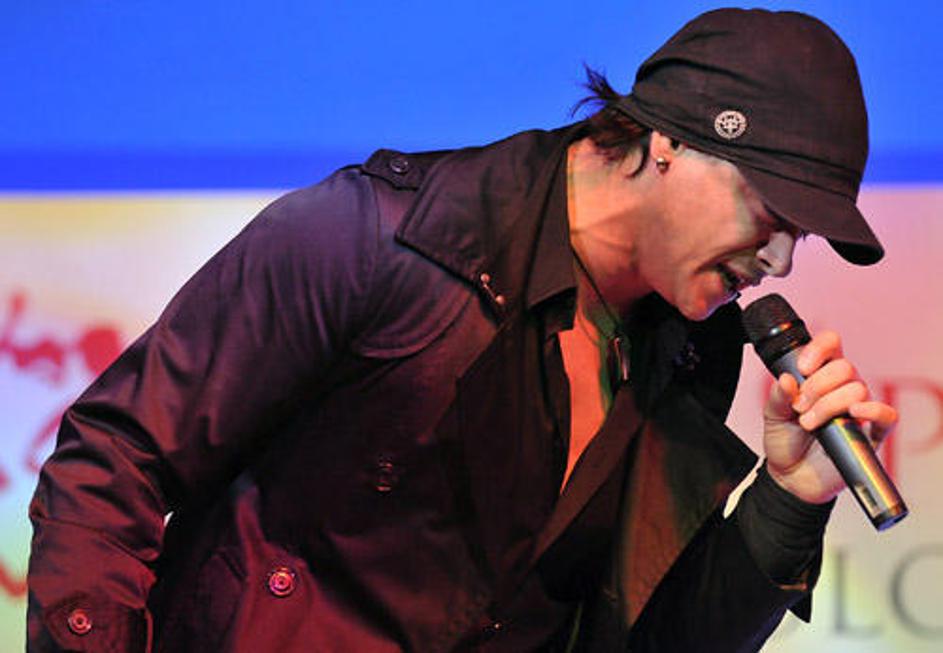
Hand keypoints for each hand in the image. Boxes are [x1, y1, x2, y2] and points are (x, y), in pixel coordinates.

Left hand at [762, 330, 897, 503]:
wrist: (791, 477)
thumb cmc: (785, 441)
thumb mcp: (772, 415)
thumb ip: (778, 396)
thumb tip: (787, 378)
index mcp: (819, 376)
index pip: (831, 345)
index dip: (819, 350)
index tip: (803, 368)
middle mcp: (842, 388)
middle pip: (844, 367)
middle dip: (817, 386)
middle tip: (799, 407)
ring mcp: (858, 410)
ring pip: (858, 389)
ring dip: (829, 405)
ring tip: (809, 423)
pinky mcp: (870, 434)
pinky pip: (887, 415)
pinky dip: (874, 410)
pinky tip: (854, 413)